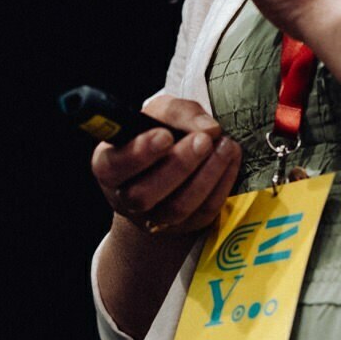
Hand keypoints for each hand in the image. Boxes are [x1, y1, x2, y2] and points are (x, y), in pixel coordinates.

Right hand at [91, 95, 242, 236]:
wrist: (173, 166)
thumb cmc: (160, 133)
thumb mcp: (161, 113)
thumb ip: (179, 112)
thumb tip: (208, 128)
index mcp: (108, 165)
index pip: (114, 166)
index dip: (139, 154)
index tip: (165, 136)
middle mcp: (125, 197)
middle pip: (143, 194)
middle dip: (178, 165)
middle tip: (204, 140)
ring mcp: (154, 218)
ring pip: (176, 208)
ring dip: (206, 176)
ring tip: (226, 146)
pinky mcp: (184, 227)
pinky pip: (203, 213)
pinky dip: (222, 186)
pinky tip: (231, 160)